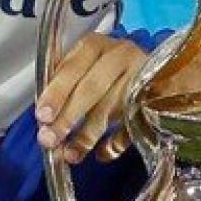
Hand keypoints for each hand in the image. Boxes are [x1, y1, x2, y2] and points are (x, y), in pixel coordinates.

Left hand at [35, 33, 150, 163]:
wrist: (157, 69)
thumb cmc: (102, 71)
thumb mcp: (80, 69)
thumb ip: (63, 87)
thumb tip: (44, 123)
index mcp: (95, 46)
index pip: (72, 67)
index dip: (57, 93)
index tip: (43, 117)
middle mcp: (120, 55)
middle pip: (91, 88)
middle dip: (68, 117)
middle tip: (50, 140)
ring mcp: (140, 75)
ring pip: (111, 108)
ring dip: (87, 136)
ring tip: (72, 154)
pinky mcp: (155, 97)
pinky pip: (132, 124)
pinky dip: (115, 143)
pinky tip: (102, 153)